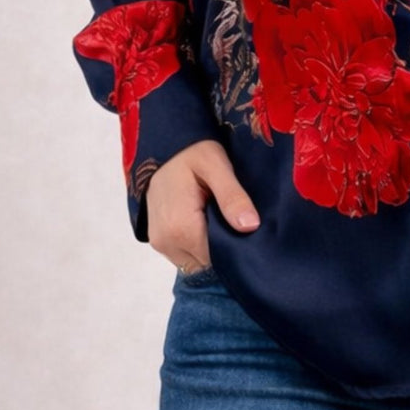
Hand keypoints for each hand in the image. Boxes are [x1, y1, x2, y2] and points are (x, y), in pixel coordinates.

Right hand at [145, 139, 260, 271]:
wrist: (162, 146)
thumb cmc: (190, 152)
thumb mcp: (216, 165)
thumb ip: (232, 197)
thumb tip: (251, 226)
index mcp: (181, 228)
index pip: (218, 258)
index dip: (236, 248)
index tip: (249, 231)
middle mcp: (166, 242)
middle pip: (207, 263)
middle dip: (224, 248)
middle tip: (237, 222)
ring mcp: (160, 243)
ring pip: (196, 261)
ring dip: (211, 247)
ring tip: (222, 220)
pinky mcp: (158, 240)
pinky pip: (185, 254)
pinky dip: (198, 244)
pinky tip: (208, 222)